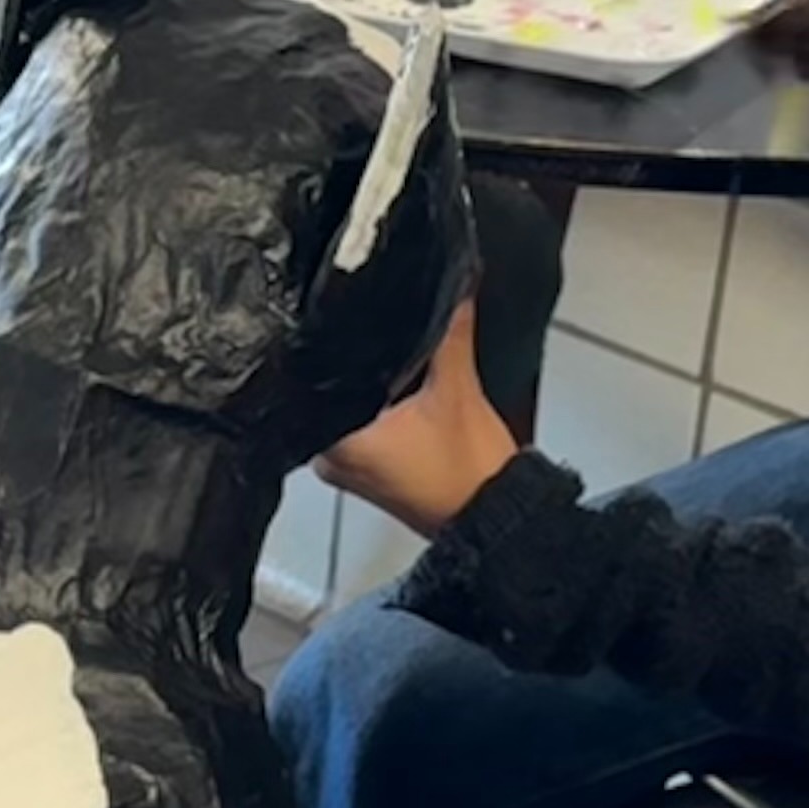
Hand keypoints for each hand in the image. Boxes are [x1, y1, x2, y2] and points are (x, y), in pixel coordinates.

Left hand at [320, 295, 521, 534]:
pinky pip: (363, 426)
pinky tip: (400, 389)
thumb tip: (451, 287)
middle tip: (372, 332)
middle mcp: (331, 460)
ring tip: (387, 356)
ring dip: (366, 386)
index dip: (328, 345)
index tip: (343, 321)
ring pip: (346, 408)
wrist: (498, 520)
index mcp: (337, 443)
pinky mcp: (370, 473)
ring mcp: (349, 469)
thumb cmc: (471, 474)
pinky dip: (378, 408)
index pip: (310, 380)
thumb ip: (449, 332)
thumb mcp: (458, 390)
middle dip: (351, 364)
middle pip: (327, 392)